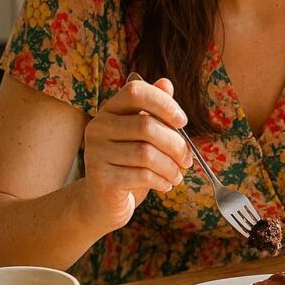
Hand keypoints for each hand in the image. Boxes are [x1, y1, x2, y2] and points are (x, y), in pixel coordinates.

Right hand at [80, 77, 191, 232]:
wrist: (104, 200)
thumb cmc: (129, 162)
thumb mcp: (144, 135)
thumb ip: (155, 110)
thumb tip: (166, 84)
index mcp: (111, 109)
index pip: (135, 91)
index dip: (163, 102)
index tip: (183, 122)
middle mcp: (98, 126)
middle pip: (146, 125)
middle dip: (176, 144)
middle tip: (188, 159)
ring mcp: (96, 152)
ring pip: (146, 153)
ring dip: (171, 166)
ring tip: (178, 175)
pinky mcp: (100, 178)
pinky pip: (141, 175)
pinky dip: (161, 180)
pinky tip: (166, 184)